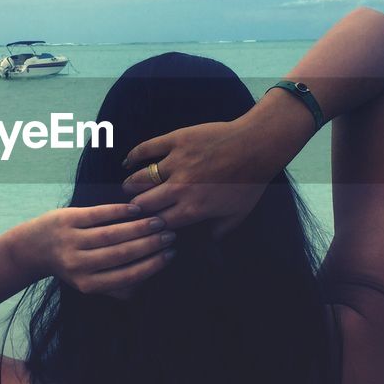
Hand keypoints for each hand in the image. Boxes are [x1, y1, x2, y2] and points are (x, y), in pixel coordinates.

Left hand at [18, 204, 175, 300]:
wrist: (32, 248)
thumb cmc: (69, 265)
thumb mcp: (88, 282)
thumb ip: (115, 287)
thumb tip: (147, 282)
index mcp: (87, 284)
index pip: (127, 276)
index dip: (152, 265)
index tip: (170, 255)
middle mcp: (78, 264)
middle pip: (122, 253)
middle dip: (150, 245)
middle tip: (170, 235)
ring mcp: (71, 240)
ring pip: (112, 234)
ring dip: (139, 227)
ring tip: (158, 222)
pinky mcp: (66, 219)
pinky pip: (98, 214)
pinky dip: (119, 211)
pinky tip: (136, 209)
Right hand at [121, 119, 276, 235]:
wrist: (256, 146)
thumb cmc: (250, 181)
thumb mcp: (238, 214)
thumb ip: (220, 231)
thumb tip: (207, 242)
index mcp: (193, 209)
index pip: (160, 223)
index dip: (150, 227)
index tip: (146, 226)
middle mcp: (180, 188)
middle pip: (144, 203)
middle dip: (136, 208)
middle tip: (133, 208)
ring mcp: (176, 163)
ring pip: (140, 178)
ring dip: (131, 185)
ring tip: (127, 188)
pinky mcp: (176, 141)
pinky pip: (147, 148)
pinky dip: (134, 155)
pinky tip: (127, 162)